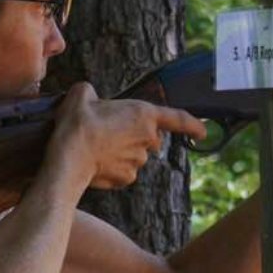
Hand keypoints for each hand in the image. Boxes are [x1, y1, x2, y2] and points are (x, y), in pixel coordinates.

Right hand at [48, 83, 206, 189]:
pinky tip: (96, 162)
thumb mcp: (81, 96)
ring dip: (122, 151)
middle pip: (148, 137)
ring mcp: (138, 162)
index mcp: (143, 115)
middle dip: (134, 134)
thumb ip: (90, 93)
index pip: (177, 119)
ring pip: (134, 155)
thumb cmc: (77, 125)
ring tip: (97, 146)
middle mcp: (147, 139)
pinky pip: (124, 171)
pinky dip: (113, 167)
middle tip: (108, 129)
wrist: (69, 158)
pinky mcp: (127, 179)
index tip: (203, 132)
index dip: (192, 124)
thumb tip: (88, 95)